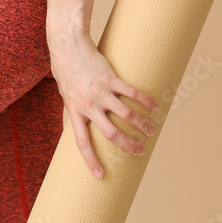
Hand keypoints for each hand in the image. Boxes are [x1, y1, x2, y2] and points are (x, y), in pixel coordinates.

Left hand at [47, 28, 158, 179]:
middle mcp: (88, 105)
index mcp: (75, 112)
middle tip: (140, 151)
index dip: (90, 160)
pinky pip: (132, 93)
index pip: (82, 142)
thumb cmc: (67, 71)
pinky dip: (146, 101)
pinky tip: (155, 107)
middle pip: (110, 133)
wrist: (68, 47)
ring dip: (142, 125)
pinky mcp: (110, 79)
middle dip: (127, 145)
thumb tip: (76, 127)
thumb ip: (75, 111)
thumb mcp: (66, 96)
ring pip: (125, 115)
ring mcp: (100, 92)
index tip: (100, 175)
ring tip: (151, 131)